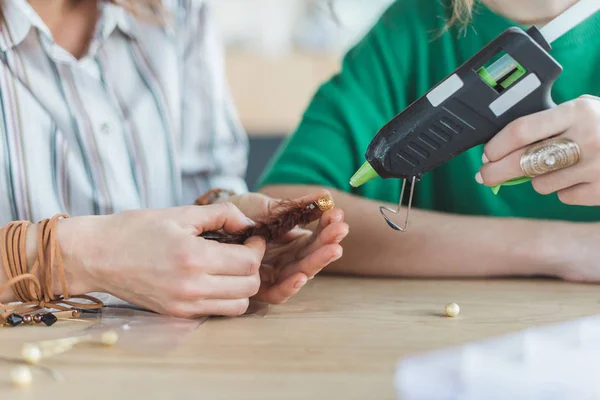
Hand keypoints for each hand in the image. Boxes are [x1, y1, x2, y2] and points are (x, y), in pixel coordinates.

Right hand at [57, 204, 265, 317]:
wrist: (97, 255)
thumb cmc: (136, 230)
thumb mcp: (181, 213)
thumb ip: (221, 214)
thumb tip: (249, 222)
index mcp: (193, 258)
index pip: (248, 262)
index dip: (257, 248)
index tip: (251, 238)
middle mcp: (192, 287)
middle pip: (249, 286)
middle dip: (253, 267)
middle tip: (243, 251)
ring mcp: (184, 305)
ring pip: (238, 306)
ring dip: (242, 286)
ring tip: (230, 267)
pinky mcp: (177, 315)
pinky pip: (216, 312)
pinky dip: (225, 298)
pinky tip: (215, 280)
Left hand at [228, 190, 348, 303]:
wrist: (209, 222)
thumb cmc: (241, 213)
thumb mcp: (271, 207)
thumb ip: (297, 206)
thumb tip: (325, 195)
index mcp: (291, 241)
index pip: (315, 238)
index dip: (328, 228)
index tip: (338, 214)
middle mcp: (286, 260)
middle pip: (312, 256)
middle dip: (328, 242)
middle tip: (341, 229)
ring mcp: (273, 274)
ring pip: (301, 273)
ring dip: (317, 262)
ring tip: (333, 249)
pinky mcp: (258, 288)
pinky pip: (277, 292)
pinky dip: (289, 286)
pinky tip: (301, 276)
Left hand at [477, 95, 599, 204]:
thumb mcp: (583, 112)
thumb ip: (549, 123)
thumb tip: (502, 149)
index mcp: (577, 111)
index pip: (521, 130)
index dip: (496, 146)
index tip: (486, 155)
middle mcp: (586, 138)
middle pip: (523, 161)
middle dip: (495, 171)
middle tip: (485, 175)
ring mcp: (596, 166)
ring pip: (540, 183)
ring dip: (539, 179)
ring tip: (558, 166)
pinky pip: (563, 196)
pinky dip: (565, 189)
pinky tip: (581, 176)